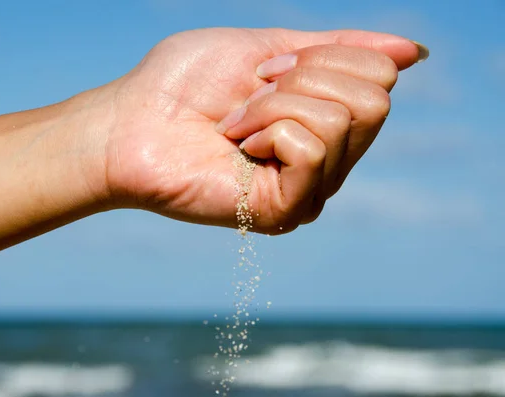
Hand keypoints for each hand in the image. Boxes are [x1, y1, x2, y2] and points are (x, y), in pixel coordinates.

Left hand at [77, 28, 423, 233]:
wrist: (130, 123)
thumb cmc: (183, 85)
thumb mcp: (265, 47)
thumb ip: (337, 49)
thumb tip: (415, 52)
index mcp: (325, 120)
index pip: (381, 75)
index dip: (321, 57)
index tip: (264, 71)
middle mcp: (328, 160)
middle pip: (375, 99)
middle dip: (302, 78)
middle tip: (250, 96)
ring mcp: (310, 188)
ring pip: (342, 119)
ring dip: (274, 104)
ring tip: (234, 124)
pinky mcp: (286, 209)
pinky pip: (312, 147)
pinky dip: (268, 128)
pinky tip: (237, 146)